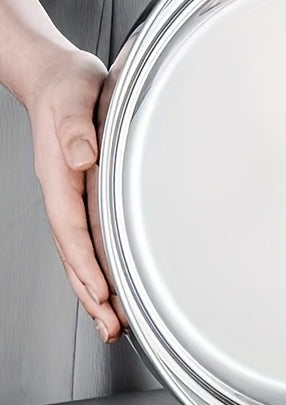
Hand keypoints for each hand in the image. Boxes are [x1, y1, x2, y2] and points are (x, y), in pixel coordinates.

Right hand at [25, 47, 122, 342]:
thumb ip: (76, 126)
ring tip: (112, 324)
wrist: (53, 75)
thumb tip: (83, 156)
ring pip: (79, 254)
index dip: (86, 265)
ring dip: (94, 290)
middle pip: (73, 254)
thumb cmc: (67, 84)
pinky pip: (87, 240)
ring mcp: (70, 197)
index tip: (102, 295)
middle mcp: (62, 192)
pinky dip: (98, 267)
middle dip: (91, 294)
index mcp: (59, 174)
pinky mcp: (82, 195)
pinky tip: (112, 286)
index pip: (71, 229)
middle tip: (112, 329)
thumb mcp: (75, 94)